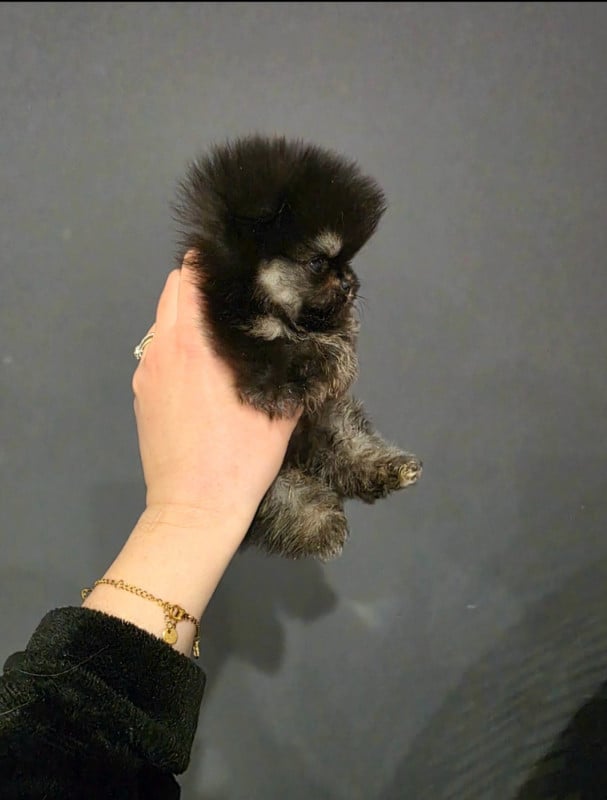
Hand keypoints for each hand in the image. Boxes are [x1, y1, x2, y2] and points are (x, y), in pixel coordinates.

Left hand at [132, 252, 300, 528]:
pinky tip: (202, 366)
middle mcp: (162, 350)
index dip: (211, 261)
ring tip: (220, 328)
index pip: (190, 277)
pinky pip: (157, 352)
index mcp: (193, 345)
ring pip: (162, 322)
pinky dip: (176, 344)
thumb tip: (302, 337)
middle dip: (199, 283)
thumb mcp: (279, 410)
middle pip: (171, 291)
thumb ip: (287, 366)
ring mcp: (146, 373)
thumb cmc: (240, 460)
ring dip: (186, 314)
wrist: (193, 510)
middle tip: (234, 293)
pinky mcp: (141, 395)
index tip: (236, 260)